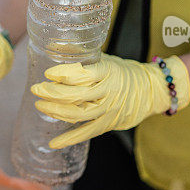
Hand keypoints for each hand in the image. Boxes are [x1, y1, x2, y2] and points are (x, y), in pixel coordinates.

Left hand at [31, 54, 189, 148]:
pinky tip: (54, 143)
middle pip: (78, 95)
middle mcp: (109, 91)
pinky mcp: (110, 124)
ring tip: (40, 106)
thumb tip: (51, 46)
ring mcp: (110, 109)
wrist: (152, 90)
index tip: (47, 73)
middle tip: (36, 89)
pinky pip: (87, 132)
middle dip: (53, 93)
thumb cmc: (123, 72)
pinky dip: (70, 138)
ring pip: (80, 114)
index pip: (84, 74)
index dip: (64, 74)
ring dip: (56, 111)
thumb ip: (80, 57)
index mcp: (108, 71)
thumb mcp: (105, 59)